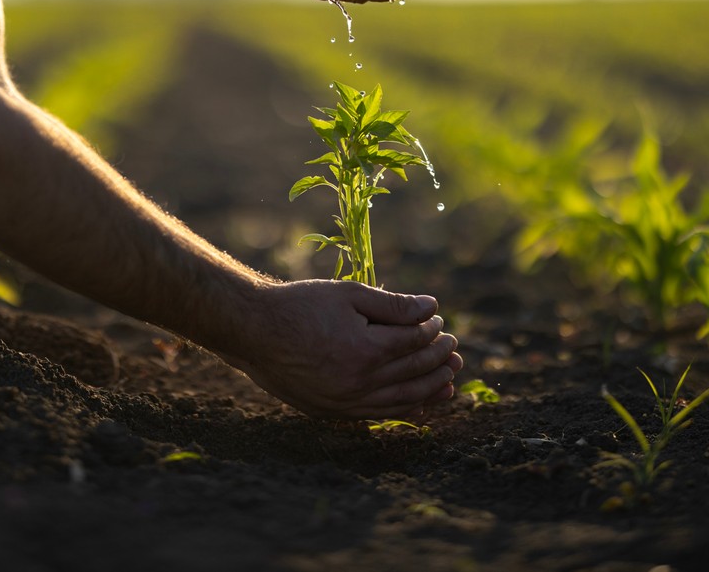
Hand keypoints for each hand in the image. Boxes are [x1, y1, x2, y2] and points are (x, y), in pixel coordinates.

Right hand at [221, 280, 461, 419]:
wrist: (254, 332)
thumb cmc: (300, 306)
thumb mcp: (348, 295)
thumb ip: (392, 305)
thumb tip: (432, 308)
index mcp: (365, 350)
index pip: (413, 342)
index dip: (431, 330)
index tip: (437, 320)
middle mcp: (359, 383)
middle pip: (413, 372)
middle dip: (438, 359)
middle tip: (453, 348)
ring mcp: (346, 402)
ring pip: (402, 400)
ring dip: (431, 389)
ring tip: (450, 378)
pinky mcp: (334, 412)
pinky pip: (379, 415)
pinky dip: (405, 409)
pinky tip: (420, 403)